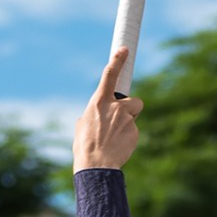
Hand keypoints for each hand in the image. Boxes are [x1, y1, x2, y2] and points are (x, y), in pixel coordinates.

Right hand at [74, 50, 141, 170]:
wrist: (96, 167)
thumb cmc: (85, 147)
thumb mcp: (82, 126)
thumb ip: (92, 114)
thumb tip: (98, 114)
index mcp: (98, 102)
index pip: (110, 75)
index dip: (118, 60)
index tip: (124, 50)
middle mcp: (115, 107)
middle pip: (132, 101)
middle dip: (129, 109)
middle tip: (118, 123)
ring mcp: (126, 119)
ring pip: (133, 117)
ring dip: (128, 124)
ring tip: (115, 139)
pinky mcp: (135, 132)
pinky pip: (133, 131)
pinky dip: (127, 138)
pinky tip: (118, 147)